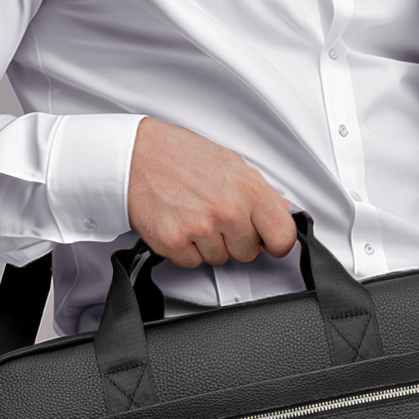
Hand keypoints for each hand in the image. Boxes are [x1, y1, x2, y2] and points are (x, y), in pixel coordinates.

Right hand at [127, 118, 296, 266]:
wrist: (136, 155)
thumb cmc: (180, 156)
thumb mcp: (230, 163)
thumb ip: (260, 192)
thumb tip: (282, 212)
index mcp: (247, 189)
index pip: (282, 236)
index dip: (276, 242)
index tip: (270, 241)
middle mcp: (227, 210)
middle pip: (249, 252)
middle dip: (236, 239)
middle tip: (217, 215)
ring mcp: (200, 228)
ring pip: (219, 259)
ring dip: (208, 243)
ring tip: (194, 214)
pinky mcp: (175, 243)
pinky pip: (192, 262)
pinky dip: (186, 248)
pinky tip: (180, 223)